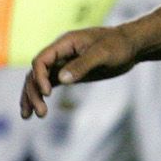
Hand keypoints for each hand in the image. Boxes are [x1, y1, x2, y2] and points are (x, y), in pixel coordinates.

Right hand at [22, 26, 139, 118]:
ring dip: (32, 96)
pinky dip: (40, 96)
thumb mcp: (103, 54)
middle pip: (36, 72)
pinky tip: (36, 111)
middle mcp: (59, 53)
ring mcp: (62, 63)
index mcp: (65, 43)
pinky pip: (48, 84)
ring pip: (38, 80)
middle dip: (34, 92)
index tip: (47, 94)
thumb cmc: (118, 45)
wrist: (130, 45)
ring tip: (29, 116)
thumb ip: (82, 65)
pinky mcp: (68, 73)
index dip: (39, 77)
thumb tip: (61, 79)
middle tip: (41, 113)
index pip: (41, 60)